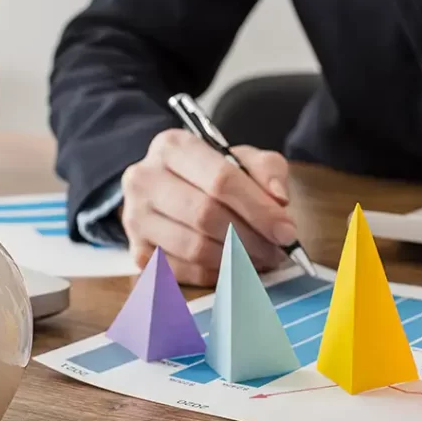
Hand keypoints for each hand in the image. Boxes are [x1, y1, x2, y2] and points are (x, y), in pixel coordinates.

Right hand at [120, 129, 295, 285]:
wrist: (170, 187)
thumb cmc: (212, 173)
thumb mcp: (242, 159)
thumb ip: (267, 170)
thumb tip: (279, 200)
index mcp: (173, 146)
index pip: (221, 180)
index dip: (259, 209)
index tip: (286, 231)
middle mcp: (145, 179)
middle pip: (205, 215)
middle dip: (250, 238)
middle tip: (277, 250)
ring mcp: (135, 217)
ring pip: (193, 247)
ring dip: (235, 259)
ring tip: (262, 259)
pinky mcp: (137, 251)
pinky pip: (182, 271)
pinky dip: (215, 274)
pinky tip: (235, 268)